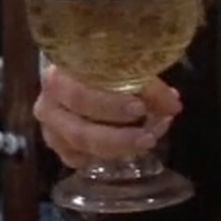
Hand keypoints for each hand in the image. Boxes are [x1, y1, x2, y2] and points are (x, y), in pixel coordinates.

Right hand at [31, 67, 179, 168]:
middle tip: (149, 135)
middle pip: (79, 130)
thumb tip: (172, 104)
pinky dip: (101, 156)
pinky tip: (124, 150)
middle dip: (118, 136)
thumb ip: (147, 85)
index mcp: (58, 75)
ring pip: (79, 147)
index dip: (110, 105)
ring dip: (116, 147)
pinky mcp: (55, 143)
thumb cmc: (99, 63)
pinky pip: (74, 157)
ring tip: (147, 141)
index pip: (80, 95)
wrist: (74, 66)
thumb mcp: (122, 66)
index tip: (141, 108)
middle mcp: (48, 103)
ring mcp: (50, 127)